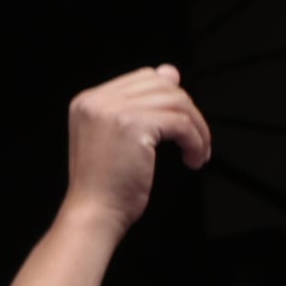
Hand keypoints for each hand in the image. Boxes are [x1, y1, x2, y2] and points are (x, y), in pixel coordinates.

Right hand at [58, 63, 210, 230]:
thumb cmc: (104, 186)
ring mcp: (112, 110)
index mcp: (88, 101)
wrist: (93, 214)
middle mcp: (97, 100)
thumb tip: (170, 71)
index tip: (181, 126)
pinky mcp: (132, 124)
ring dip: (196, 128)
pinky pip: (181, 123)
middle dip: (186, 111)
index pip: (143, 79)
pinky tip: (193, 159)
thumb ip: (140, 103)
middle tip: (195, 140)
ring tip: (197, 152)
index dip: (170, 99)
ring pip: (176, 102)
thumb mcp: (120, 137)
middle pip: (162, 85)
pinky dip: (195, 141)